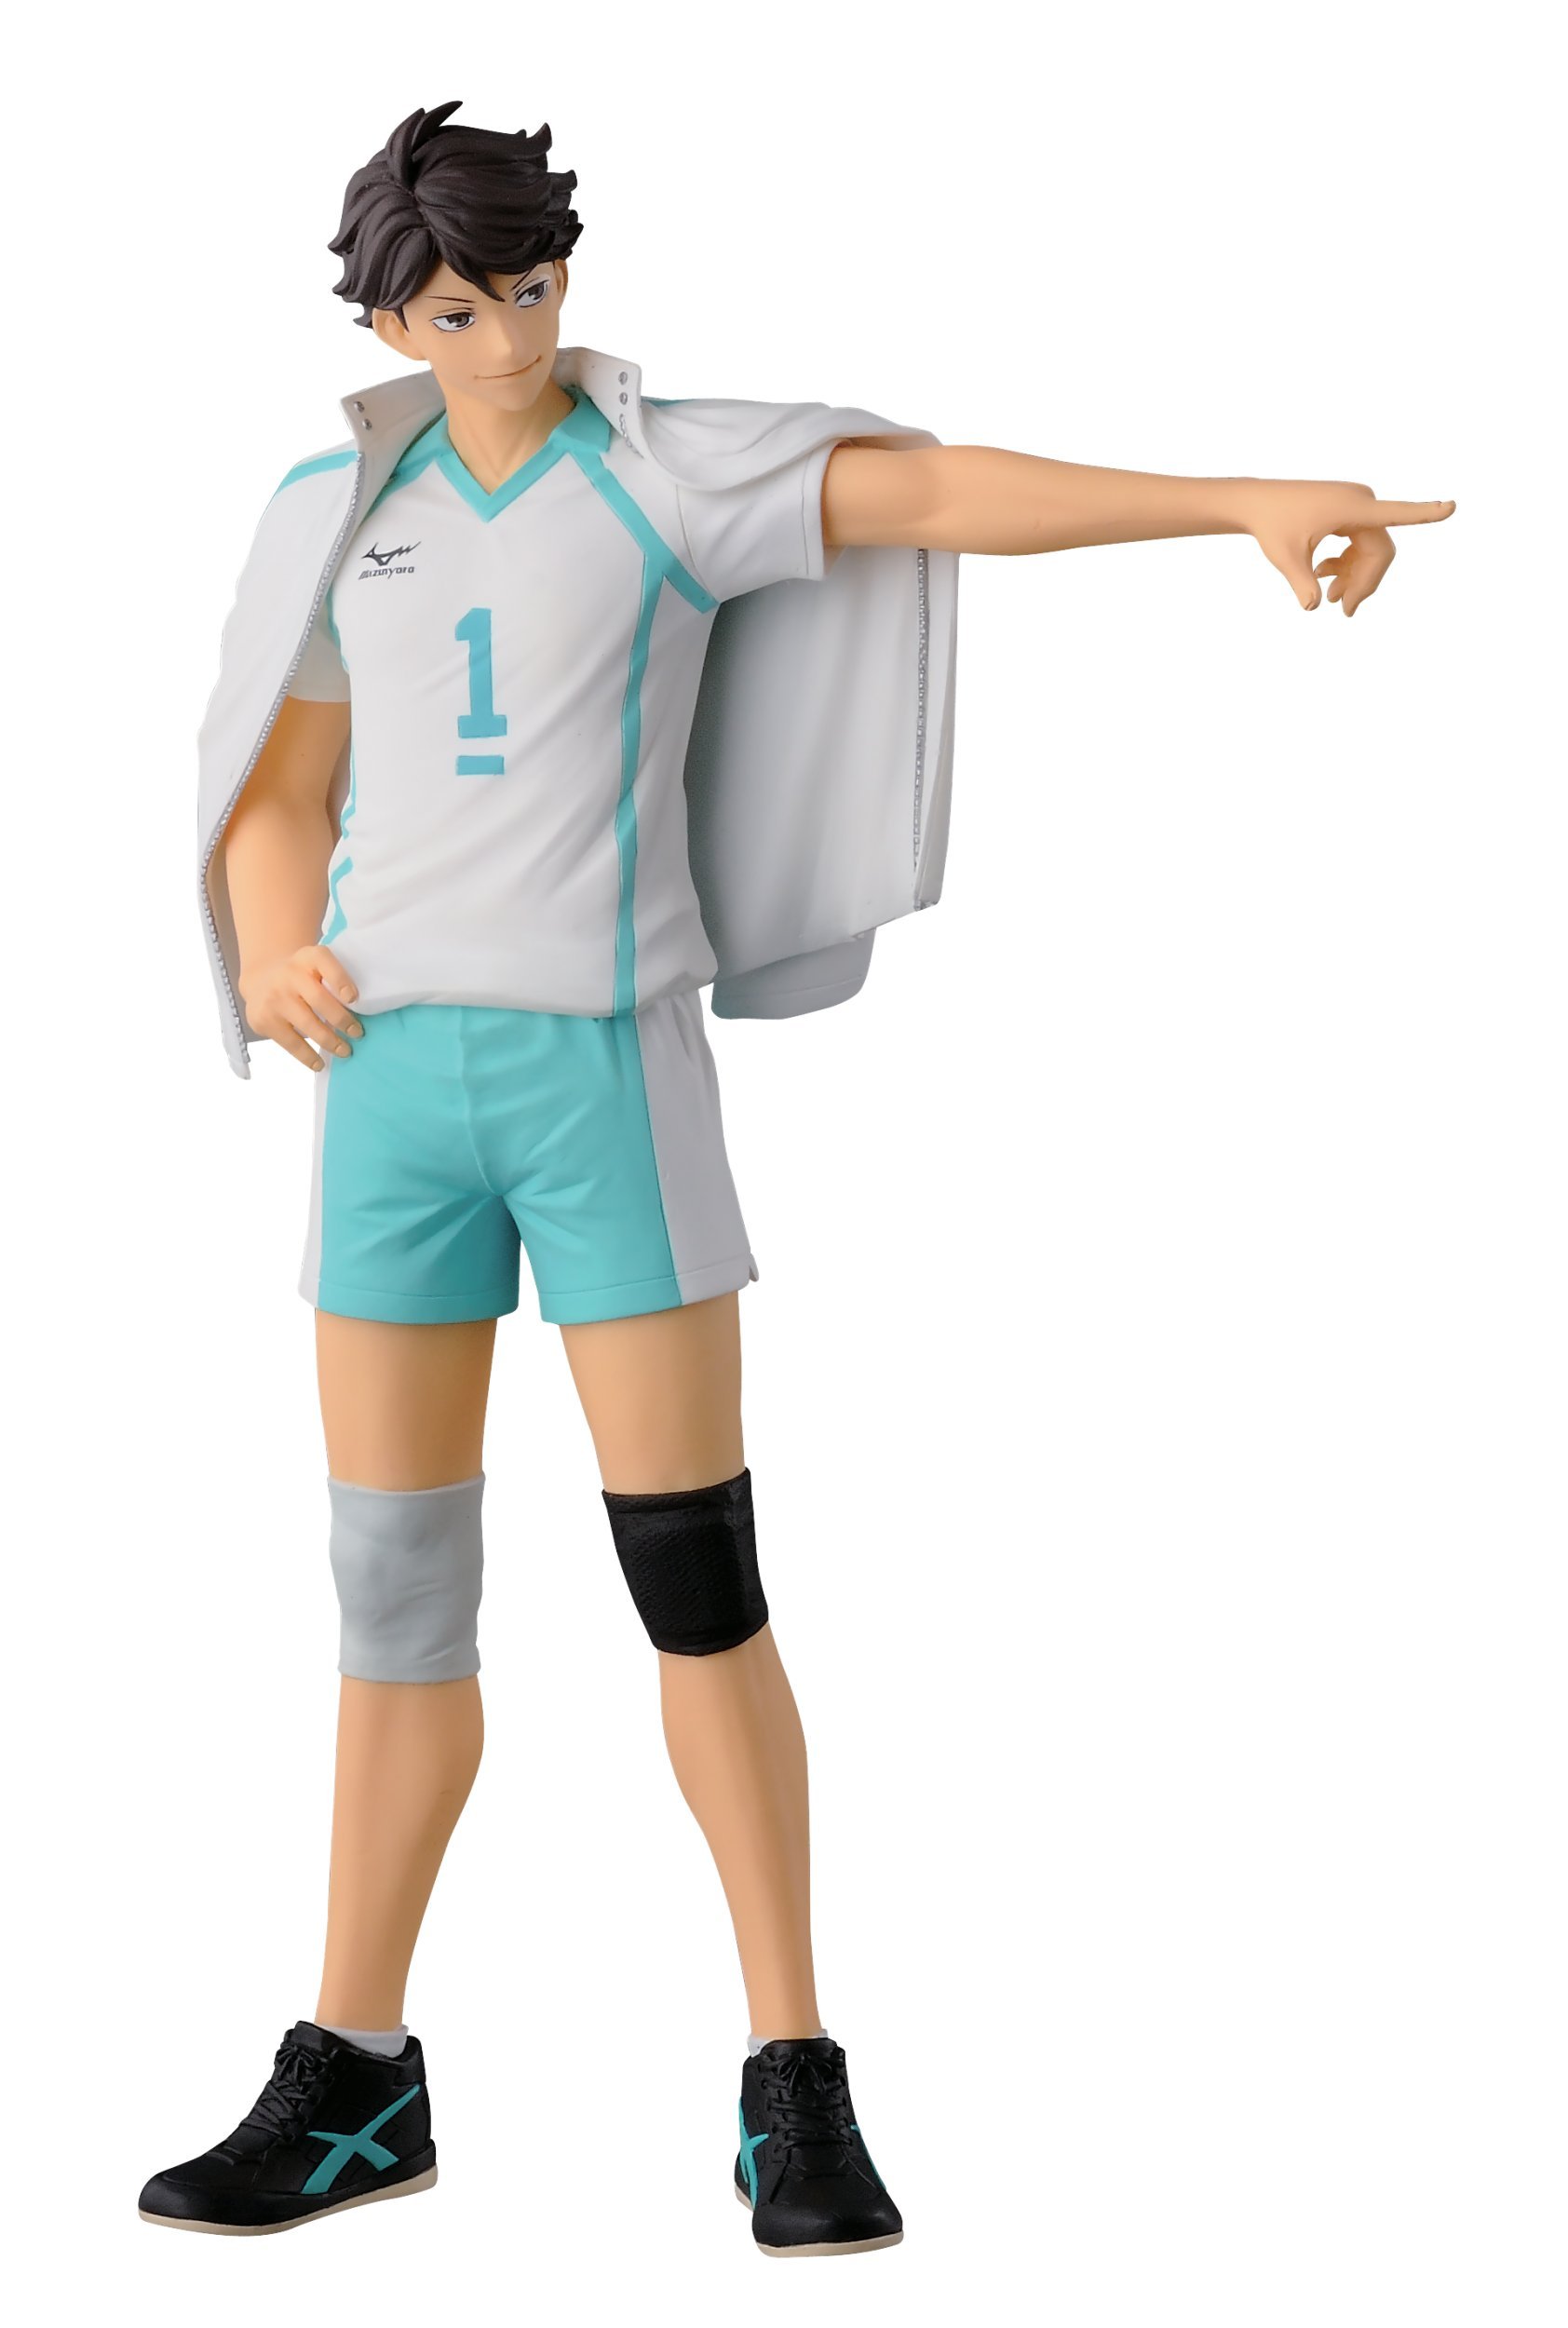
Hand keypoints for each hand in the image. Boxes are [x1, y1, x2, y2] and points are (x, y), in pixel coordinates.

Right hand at [239, 943, 363, 1071]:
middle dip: (342, 1020)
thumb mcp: (316, 965)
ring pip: (307, 1024)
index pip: (324, 962)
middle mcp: (289, 975)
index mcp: (307, 957)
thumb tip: (358, 1010)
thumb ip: (334, 977)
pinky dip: (308, 1056)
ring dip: (330, 1041)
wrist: (262, 978)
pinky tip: (319, 1063)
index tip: (354, 999)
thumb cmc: (301, 975)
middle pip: (319, 1000)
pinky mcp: (264, 1020)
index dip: (341, 980)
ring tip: (344, 1051)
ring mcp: (274, 998)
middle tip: (358, 1033)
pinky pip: (291, 1043)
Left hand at [1240, 479, 1455, 615]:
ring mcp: (1356, 505)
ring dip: (1355, 576)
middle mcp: (1361, 502)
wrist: (1257, 502)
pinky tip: (1324, 576)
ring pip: (1371, 550)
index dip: (1425, 514)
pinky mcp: (1348, 511)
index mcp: (1353, 508)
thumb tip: (1312, 607)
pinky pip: (1360, 543)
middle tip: (1344, 611)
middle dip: (1364, 582)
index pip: (1397, 513)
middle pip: (1380, 551)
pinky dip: (1347, 564)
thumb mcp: (1285, 558)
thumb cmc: (1270, 525)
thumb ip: (1302, 582)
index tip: (1451, 507)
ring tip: (1329, 599)